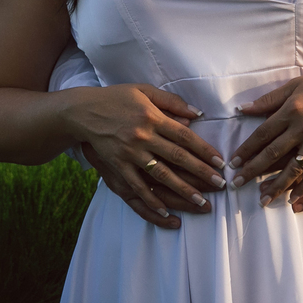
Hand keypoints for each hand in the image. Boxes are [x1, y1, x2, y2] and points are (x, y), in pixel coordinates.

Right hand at [68, 83, 226, 221]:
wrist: (83, 110)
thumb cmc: (116, 98)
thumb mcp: (143, 90)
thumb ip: (171, 101)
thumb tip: (197, 113)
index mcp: (152, 116)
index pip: (184, 136)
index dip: (204, 150)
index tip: (219, 162)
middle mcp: (143, 135)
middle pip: (177, 157)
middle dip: (201, 173)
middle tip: (220, 185)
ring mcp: (130, 152)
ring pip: (161, 175)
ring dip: (183, 190)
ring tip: (201, 202)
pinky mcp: (117, 165)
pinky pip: (137, 186)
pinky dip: (152, 200)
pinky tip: (166, 212)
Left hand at [229, 68, 302, 207]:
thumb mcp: (293, 86)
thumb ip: (268, 100)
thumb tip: (242, 108)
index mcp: (291, 110)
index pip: (263, 134)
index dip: (246, 150)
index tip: (233, 162)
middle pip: (274, 154)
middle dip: (254, 170)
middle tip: (238, 183)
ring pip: (295, 169)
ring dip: (278, 186)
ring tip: (263, 199)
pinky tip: (294, 200)